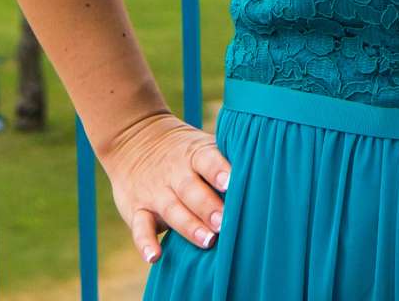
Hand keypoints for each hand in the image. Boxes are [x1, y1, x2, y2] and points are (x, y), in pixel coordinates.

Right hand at [100, 110, 229, 261]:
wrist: (134, 141)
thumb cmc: (184, 151)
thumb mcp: (202, 146)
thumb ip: (226, 161)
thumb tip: (264, 176)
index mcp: (194, 154)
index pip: (207, 160)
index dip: (219, 170)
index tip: (231, 183)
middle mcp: (174, 173)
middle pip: (191, 189)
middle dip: (208, 207)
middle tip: (225, 222)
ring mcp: (154, 192)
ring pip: (172, 210)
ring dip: (189, 226)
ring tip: (208, 241)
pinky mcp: (136, 210)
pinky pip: (139, 228)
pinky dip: (145, 243)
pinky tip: (154, 257)